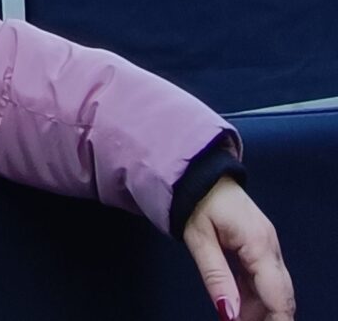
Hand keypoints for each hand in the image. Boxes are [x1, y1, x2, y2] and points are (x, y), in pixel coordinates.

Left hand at [182, 178, 293, 319]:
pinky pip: (263, 276)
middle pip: (279, 294)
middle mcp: (270, 245)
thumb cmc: (196, 200)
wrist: (199, 170)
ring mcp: (267, 244)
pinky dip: (253, 294)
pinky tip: (238, 306)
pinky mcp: (260, 243)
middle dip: (268, 317)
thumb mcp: (199, 239)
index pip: (278, 295)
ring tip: (235, 319)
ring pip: (272, 288)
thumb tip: (229, 315)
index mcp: (258, 244)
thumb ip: (216, 277)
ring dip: (259, 308)